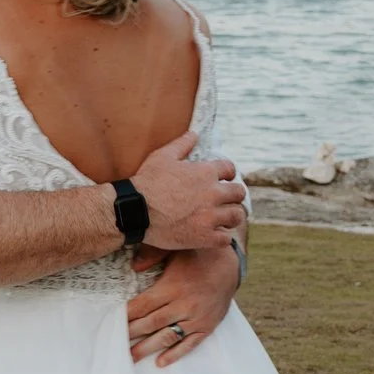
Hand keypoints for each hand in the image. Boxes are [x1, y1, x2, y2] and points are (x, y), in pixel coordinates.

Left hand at [126, 243, 238, 366]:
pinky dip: (175, 354)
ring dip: (147, 348)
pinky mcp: (207, 327)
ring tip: (130, 357)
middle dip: (132, 334)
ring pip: (167, 337)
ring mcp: (196, 318)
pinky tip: (161, 362)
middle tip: (115, 342)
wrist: (231, 265)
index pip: (143, 305)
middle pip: (151, 323)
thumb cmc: (198, 255)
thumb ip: (153, 255)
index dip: (127, 315)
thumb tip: (134, 266)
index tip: (113, 322)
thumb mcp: (175, 249)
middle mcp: (184, 305)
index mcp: (173, 286)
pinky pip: (189, 344)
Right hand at [133, 127, 246, 254]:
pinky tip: (215, 235)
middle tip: (227, 200)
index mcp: (205, 172)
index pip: (230, 169)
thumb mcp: (163, 156)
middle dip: (234, 195)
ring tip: (225, 218)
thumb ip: (182, 144)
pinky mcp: (204, 237)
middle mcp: (212, 193)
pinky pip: (225, 239)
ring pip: (236, 216)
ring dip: (232, 216)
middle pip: (238, 193)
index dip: (228, 173)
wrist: (135, 210)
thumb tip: (194, 134)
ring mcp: (210, 216)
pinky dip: (222, 238)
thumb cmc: (147, 182)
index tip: (224, 179)